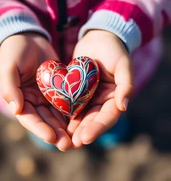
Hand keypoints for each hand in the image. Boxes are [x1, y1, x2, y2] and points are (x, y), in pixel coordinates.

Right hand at [0, 33, 71, 150]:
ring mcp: (46, 96)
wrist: (30, 39)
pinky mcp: (57, 89)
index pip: (29, 118)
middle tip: (67, 144)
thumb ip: (9, 87)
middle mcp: (33, 101)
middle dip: (55, 133)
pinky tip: (79, 121)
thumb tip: (16, 109)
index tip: (51, 137)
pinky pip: (65, 102)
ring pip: (56, 115)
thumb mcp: (8, 66)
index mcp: (19, 99)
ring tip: (75, 139)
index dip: (39, 129)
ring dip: (64, 128)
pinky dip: (71, 113)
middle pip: (44, 120)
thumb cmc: (15, 51)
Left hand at [67, 30, 133, 147]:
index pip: (108, 117)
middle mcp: (102, 100)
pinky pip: (71, 104)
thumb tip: (124, 107)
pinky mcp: (77, 90)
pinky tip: (56, 121)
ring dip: (72, 128)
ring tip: (62, 138)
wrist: (98, 38)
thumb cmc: (114, 50)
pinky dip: (65, 114)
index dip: (97, 128)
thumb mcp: (124, 64)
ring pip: (81, 115)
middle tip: (70, 144)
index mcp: (115, 97)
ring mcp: (89, 96)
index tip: (85, 138)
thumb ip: (126, 85)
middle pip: (93, 120)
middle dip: (82, 132)